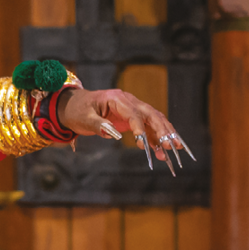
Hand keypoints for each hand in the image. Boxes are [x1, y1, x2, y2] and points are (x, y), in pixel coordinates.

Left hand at [58, 87, 189, 166]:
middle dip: (163, 129)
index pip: (133, 113)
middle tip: (171, 145)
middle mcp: (129, 101)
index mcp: (117, 98)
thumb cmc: (78, 110)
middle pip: (151, 114)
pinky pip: (149, 128)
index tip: (143, 142)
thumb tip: (112, 132)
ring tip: (174, 149)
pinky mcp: (133, 119)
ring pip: (154, 120)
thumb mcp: (83, 118)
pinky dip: (156, 139)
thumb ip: (98, 125)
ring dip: (164, 135)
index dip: (140, 127)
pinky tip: (162, 151)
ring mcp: (133, 109)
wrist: (74, 105)